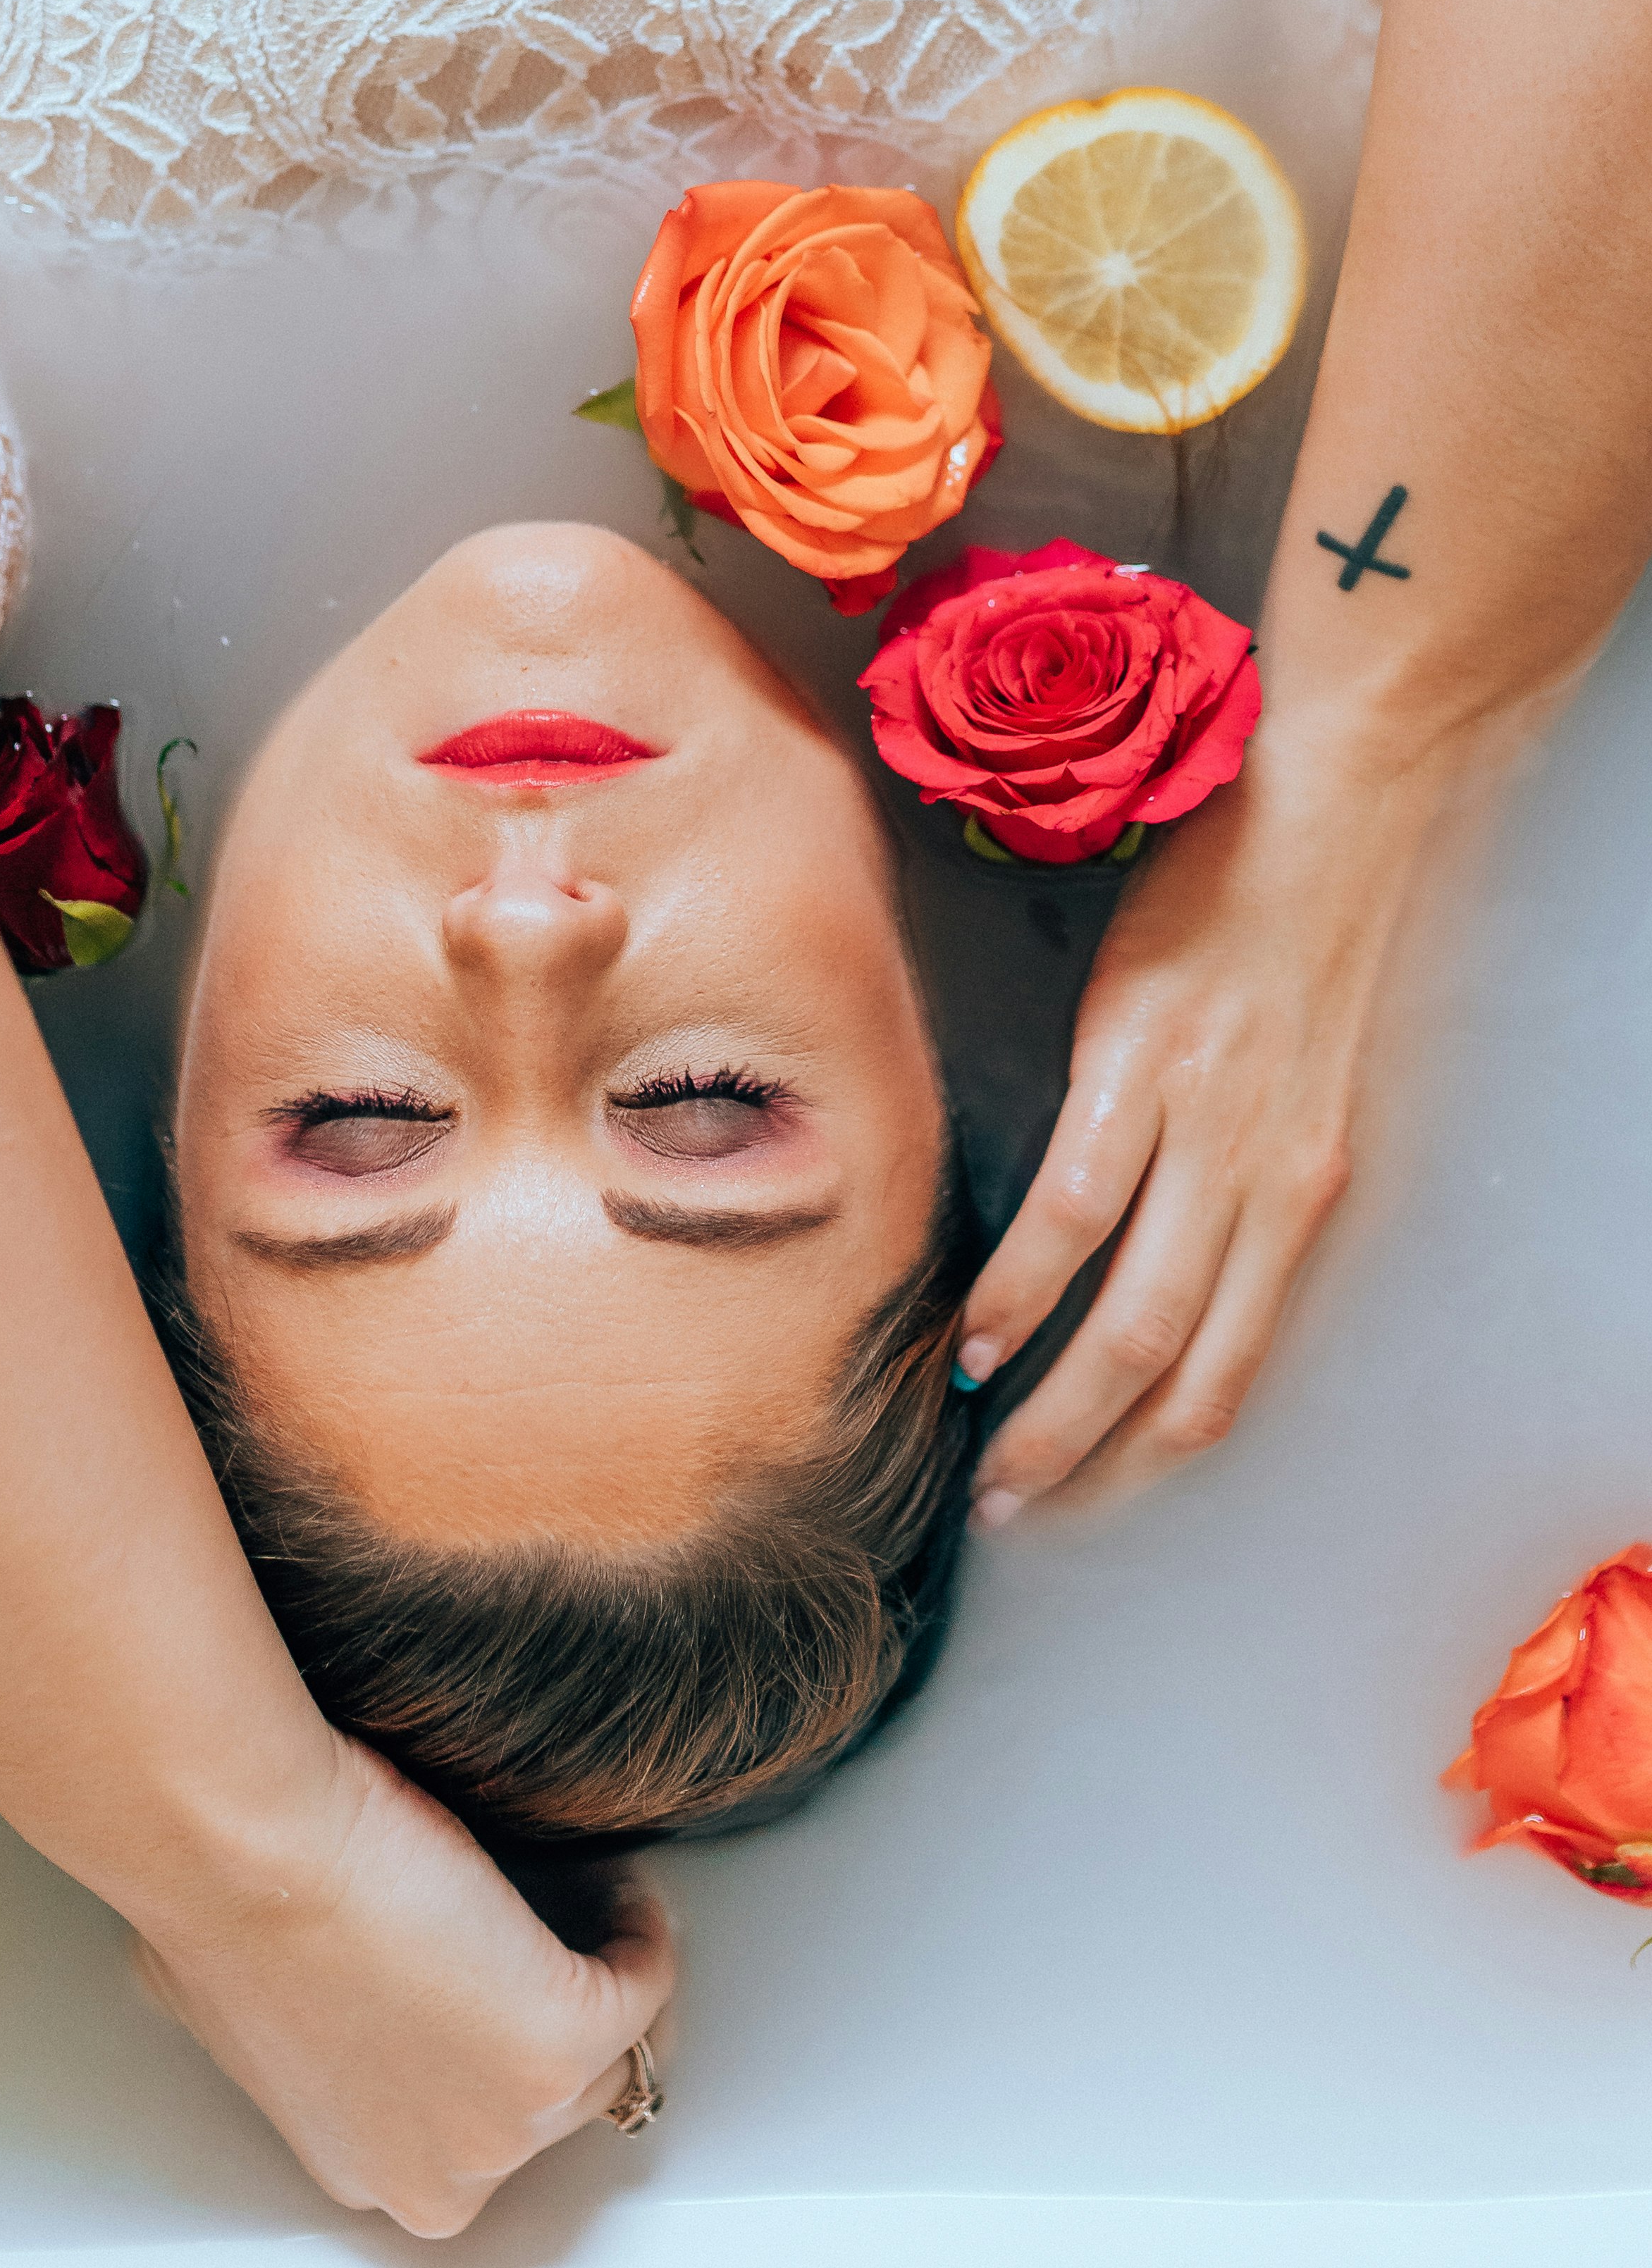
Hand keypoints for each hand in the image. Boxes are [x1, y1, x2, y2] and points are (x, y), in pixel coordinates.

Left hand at [137, 1731, 673, 2239]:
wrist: (247, 1852)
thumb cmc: (220, 1907)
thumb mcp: (241, 2007)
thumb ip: (294, 2034)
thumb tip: (318, 1987)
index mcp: (366, 2167)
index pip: (466, 2125)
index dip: (485, 2037)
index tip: (491, 1973)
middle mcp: (441, 2169)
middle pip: (545, 2107)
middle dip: (549, 2015)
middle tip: (541, 1930)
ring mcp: (511, 2121)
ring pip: (607, 2058)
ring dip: (608, 1975)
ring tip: (592, 1901)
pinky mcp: (564, 2042)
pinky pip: (643, 1990)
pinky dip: (642, 1930)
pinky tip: (617, 1883)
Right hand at [958, 717, 1448, 1520]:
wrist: (1333, 804)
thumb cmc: (1302, 925)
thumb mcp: (1293, 1074)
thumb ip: (1238, 1161)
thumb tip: (1160, 1229)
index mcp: (1305, 1189)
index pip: (1233, 1362)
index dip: (1159, 1445)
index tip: (1093, 1494)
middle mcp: (1266, 1180)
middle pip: (1173, 1363)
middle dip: (1087, 1451)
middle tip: (1014, 1506)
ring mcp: (1205, 1126)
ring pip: (1126, 1311)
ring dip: (1048, 1397)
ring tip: (979, 1439)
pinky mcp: (1139, 1061)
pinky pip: (1077, 1205)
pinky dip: (1021, 1285)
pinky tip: (978, 1326)